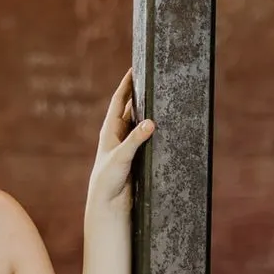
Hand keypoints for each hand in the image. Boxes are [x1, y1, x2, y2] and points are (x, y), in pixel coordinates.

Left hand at [87, 69, 154, 210]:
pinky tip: (165, 124)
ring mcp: (128, 146)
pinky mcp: (137, 157)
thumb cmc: (107, 180)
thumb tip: (150, 122)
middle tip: (152, 78)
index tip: (134, 68)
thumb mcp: (120, 158)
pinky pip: (147, 138)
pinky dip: (155, 130)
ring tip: (162, 96)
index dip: (126, 85)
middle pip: (131, 108)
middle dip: (140, 94)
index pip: (119, 101)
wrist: (108, 205)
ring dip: (149, 111)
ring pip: (140, 123)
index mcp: (110, 130)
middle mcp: (119, 135)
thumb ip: (135, 140)